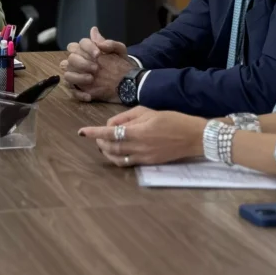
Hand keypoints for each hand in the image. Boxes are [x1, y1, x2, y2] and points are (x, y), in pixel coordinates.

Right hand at [60, 27, 132, 102]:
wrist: (127, 81)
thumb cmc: (121, 64)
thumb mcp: (120, 51)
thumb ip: (109, 42)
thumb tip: (94, 32)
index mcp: (87, 50)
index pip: (80, 44)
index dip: (87, 48)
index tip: (98, 54)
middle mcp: (79, 62)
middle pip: (71, 58)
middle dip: (82, 63)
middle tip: (96, 68)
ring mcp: (78, 76)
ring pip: (67, 74)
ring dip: (77, 77)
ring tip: (91, 79)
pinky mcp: (79, 89)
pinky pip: (72, 91)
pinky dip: (79, 94)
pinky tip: (89, 96)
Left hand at [78, 108, 205, 166]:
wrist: (193, 137)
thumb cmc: (171, 119)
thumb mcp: (147, 111)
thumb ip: (126, 117)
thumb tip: (111, 125)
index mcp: (138, 132)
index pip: (109, 133)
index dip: (94, 133)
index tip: (82, 132)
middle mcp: (138, 147)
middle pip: (110, 147)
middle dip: (99, 141)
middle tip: (96, 135)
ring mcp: (143, 157)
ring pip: (117, 158)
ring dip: (106, 151)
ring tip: (103, 144)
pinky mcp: (148, 163)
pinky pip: (127, 163)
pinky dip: (117, 158)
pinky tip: (116, 152)